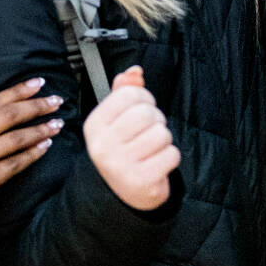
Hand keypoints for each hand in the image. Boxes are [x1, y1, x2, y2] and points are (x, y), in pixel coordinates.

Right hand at [0, 78, 63, 211]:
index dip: (19, 91)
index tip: (39, 83)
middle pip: (11, 115)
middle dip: (36, 105)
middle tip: (56, 100)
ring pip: (17, 138)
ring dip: (40, 130)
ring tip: (57, 123)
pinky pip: (15, 164)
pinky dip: (32, 154)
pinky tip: (45, 147)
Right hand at [83, 66, 179, 211]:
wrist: (121, 194)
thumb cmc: (122, 149)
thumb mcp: (116, 120)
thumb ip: (124, 91)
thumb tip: (135, 71)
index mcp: (94, 125)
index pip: (129, 94)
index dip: (144, 98)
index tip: (141, 109)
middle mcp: (103, 145)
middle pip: (146, 113)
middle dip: (156, 120)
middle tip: (148, 132)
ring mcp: (120, 165)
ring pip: (162, 134)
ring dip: (164, 140)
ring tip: (152, 149)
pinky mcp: (141, 181)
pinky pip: (171, 155)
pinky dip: (170, 157)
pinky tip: (157, 163)